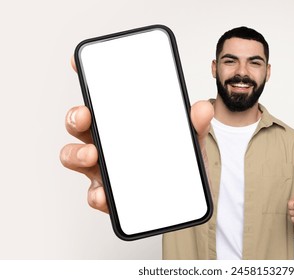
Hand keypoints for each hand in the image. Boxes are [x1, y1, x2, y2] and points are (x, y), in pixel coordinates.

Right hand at [60, 56, 213, 213]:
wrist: (187, 199)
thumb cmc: (179, 164)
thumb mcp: (190, 140)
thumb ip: (195, 125)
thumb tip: (202, 109)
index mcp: (124, 123)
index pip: (101, 99)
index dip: (86, 79)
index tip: (77, 62)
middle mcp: (109, 142)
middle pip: (80, 125)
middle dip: (76, 116)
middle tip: (85, 114)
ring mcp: (106, 169)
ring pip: (76, 156)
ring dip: (77, 153)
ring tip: (92, 154)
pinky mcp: (111, 196)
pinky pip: (95, 194)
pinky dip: (96, 194)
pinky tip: (103, 194)